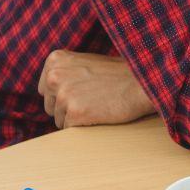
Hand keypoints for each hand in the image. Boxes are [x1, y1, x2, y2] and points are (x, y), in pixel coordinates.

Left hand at [38, 50, 157, 129]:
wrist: (144, 83)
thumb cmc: (120, 74)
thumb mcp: (86, 63)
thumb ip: (66, 71)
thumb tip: (50, 88)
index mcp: (56, 60)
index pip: (46, 89)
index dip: (64, 95)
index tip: (83, 92)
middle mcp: (55, 76)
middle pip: (50, 106)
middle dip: (68, 108)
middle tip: (93, 100)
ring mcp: (63, 94)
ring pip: (59, 119)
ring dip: (76, 118)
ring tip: (98, 105)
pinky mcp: (74, 112)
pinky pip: (69, 129)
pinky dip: (83, 126)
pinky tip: (100, 114)